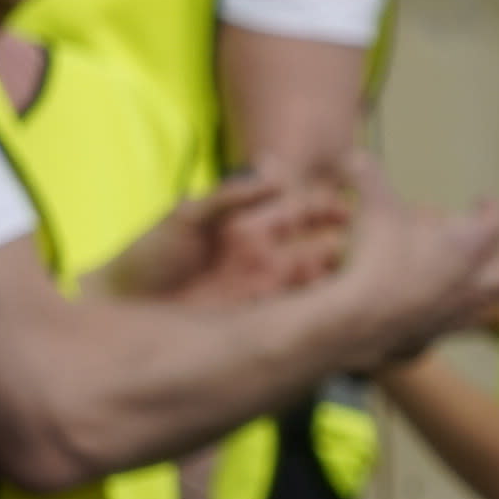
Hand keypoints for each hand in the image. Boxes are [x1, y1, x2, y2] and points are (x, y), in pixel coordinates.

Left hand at [96, 167, 348, 307]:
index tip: (358, 206)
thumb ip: (231, 195)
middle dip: (351, 248)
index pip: (303, 215)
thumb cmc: (147, 257)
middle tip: (379, 248)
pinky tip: (343, 317)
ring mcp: (264, 295)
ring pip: (317, 287)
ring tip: (371, 283)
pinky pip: (298, 321)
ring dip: (343, 285)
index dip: (332, 210)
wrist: (118, 309)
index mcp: (250, 229)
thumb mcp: (186, 217)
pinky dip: (321, 319)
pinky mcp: (258, 327)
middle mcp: (265, 261)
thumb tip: (276, 172)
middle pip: (320, 251)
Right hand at [334, 186, 498, 361]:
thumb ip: (369, 178)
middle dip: (496, 250)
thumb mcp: (374, 210)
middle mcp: (476, 280)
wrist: (363, 321)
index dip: (491, 207)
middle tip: (481, 239)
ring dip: (485, 282)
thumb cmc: (378, 261)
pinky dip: (461, 307)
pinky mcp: (445, 333)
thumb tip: (353, 155)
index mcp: (470, 245)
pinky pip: (466, 319)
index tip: (482, 200)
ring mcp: (463, 311)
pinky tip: (441, 299)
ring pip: (492, 297)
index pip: (498, 221)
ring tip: (469, 272)